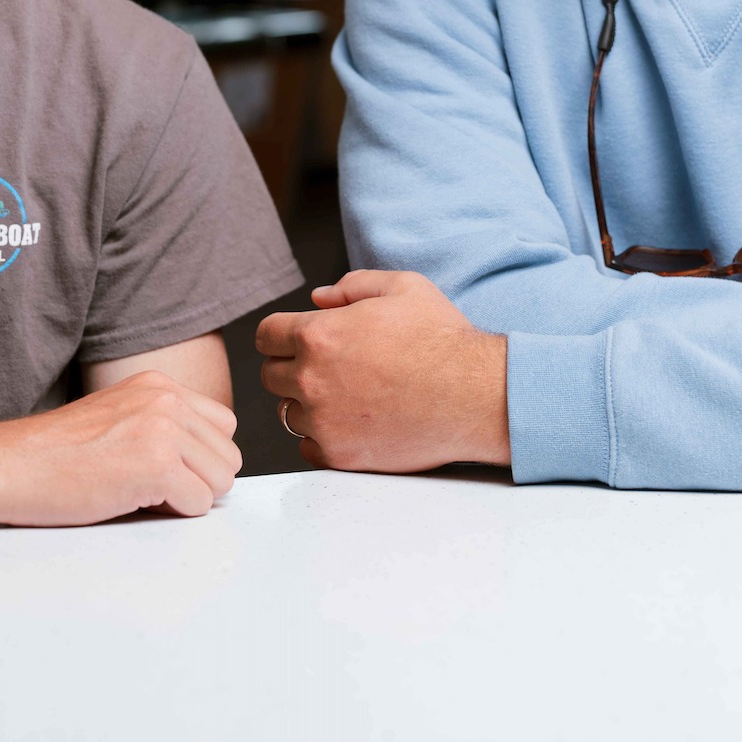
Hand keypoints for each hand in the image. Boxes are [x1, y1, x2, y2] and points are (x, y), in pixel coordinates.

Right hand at [0, 371, 240, 525]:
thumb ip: (164, 425)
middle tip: (150, 487)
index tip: (163, 469)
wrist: (9, 466)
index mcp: (158, 385)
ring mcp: (163, 430)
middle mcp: (166, 399)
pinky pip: (200, 504)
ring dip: (188, 498)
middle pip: (228, 456)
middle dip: (198, 481)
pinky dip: (173, 515)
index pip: (223, 426)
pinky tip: (132, 501)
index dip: (198, 458)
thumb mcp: (118, 417)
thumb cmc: (53, 454)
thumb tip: (208, 463)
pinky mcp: (157, 465)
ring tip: (140, 492)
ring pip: (221, 481)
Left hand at [256, 270, 508, 471]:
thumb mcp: (401, 287)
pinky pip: (307, 448)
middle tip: (327, 366)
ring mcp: (324, 422)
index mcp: (319, 335)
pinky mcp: (341, 455)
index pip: (266, 335)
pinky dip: (322, 437)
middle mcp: (312, 380)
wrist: (474, 395)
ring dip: (307, 403)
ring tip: (345, 395)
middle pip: (271, 374)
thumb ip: (351, 285)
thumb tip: (318, 298)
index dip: (282, 333)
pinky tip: (350, 423)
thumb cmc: (442, 339)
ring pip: (288, 412)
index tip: (296, 339)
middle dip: (292, 366)